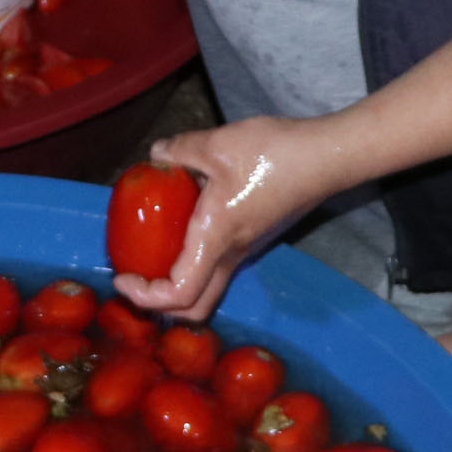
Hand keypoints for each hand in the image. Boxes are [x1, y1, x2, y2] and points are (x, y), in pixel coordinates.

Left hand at [111, 115, 361, 321]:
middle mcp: (231, 254)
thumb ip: (181, 150)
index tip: (123, 276)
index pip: (179, 294)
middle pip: (196, 307)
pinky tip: (179, 226)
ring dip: (175, 285)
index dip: (145, 296)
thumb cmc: (276, 154)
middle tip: (135, 277)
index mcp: (216, 238)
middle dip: (159, 304)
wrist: (327, 156)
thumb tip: (157, 154)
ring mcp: (246, 248)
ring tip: (149, 255)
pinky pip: (217, 264)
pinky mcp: (254, 236)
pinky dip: (191, 261)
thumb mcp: (218, 144)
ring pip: (207, 288)